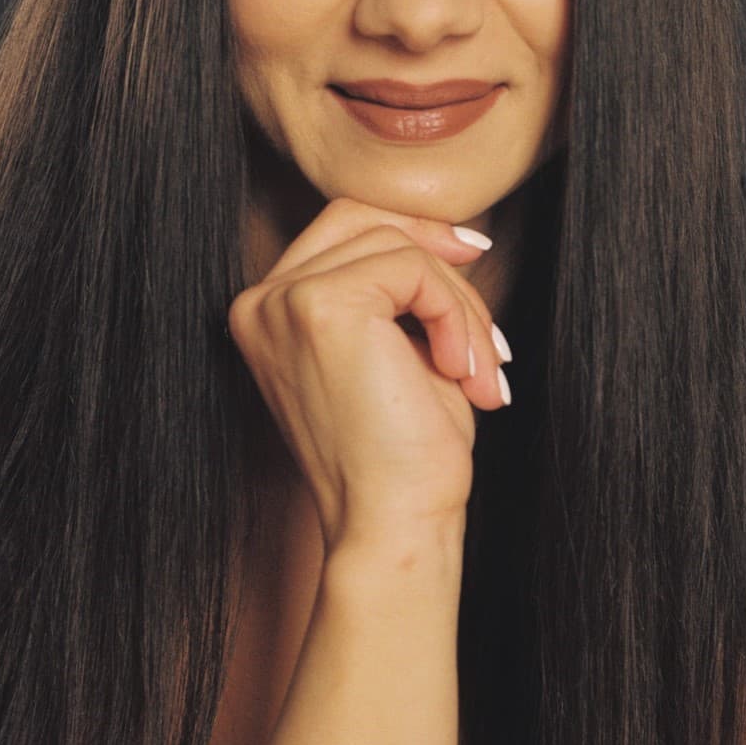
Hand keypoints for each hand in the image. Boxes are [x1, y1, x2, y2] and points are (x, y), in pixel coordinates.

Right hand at [227, 197, 512, 555]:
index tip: (471, 257)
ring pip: (398, 246)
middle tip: (484, 327)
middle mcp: (261, 302)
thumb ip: (401, 291)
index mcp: (267, 313)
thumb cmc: (402, 457)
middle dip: (439, 262)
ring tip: (479, 373)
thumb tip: (450, 234)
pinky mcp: (322, 307)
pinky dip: (455, 315)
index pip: (341, 230)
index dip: (412, 234)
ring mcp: (284, 301)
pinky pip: (414, 269)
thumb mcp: (398, 352)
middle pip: (362, 219)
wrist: (392, 526)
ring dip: (459, 306)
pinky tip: (461, 372)